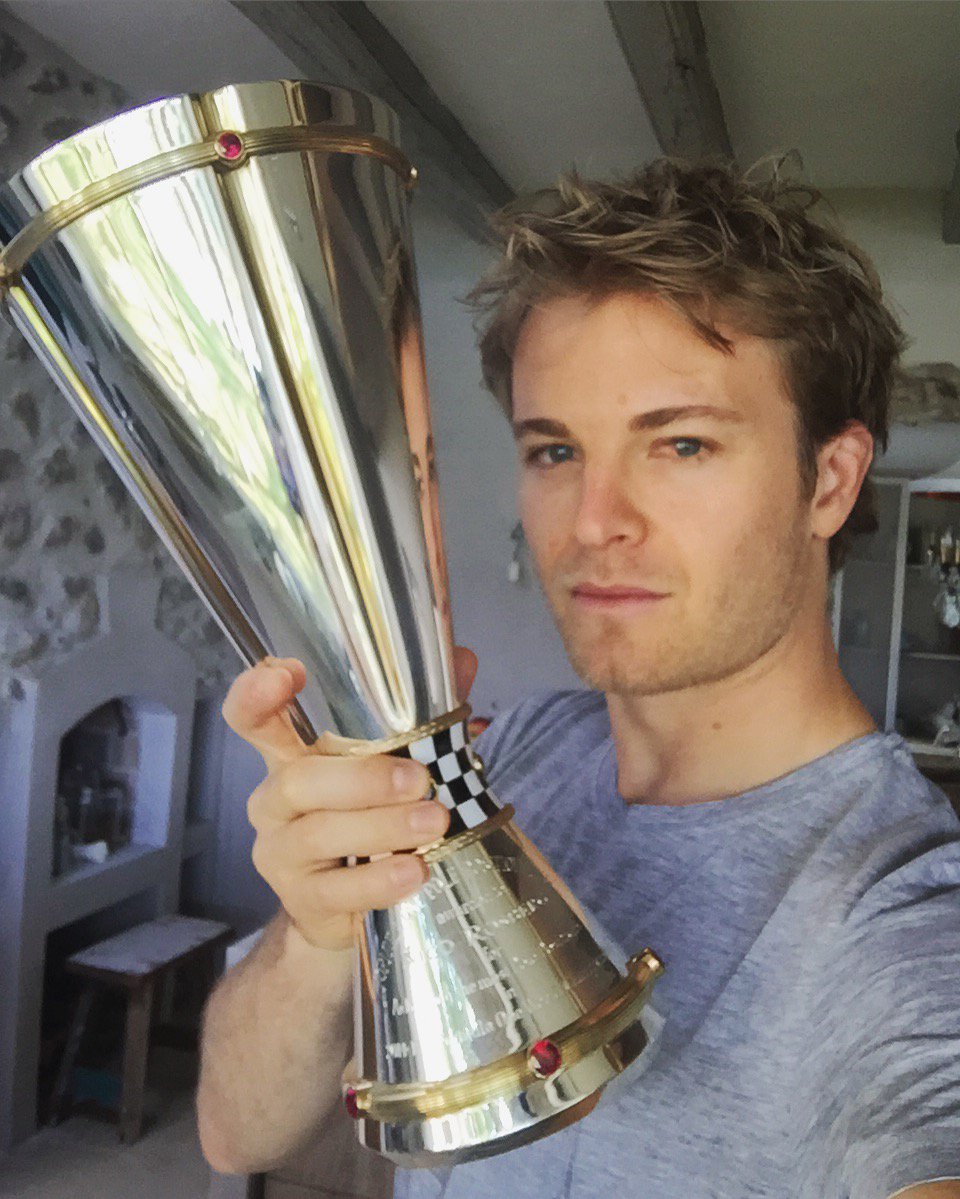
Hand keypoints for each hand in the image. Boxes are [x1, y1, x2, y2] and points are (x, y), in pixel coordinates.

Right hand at [221, 648, 478, 950]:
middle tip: (418, 778)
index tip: (288, 672)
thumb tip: (460, 657)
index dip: (257, 693)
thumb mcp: (393, 763)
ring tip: (435, 823)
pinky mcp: (303, 900)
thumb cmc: (369, 817)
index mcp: (291, 757)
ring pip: (319, 834)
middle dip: (360, 778)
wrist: (345, 910)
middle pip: (297, 781)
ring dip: (381, 827)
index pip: (252, 719)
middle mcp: (275, 802)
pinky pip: (337, 890)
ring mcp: (283, 854)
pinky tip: (414, 871)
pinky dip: (379, 880)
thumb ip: (422, 711)